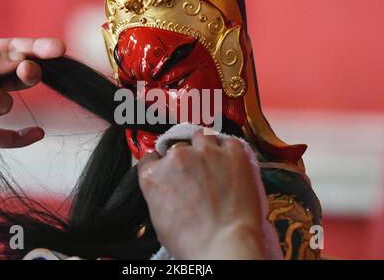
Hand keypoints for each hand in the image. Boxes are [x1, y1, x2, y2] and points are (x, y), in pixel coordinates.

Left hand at [0, 37, 65, 147]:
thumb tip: (24, 59)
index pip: (15, 49)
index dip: (39, 48)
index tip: (59, 48)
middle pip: (20, 77)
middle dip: (27, 73)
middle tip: (27, 70)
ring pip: (5, 104)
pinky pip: (3, 138)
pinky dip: (19, 138)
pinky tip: (37, 133)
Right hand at [138, 129, 266, 259]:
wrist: (225, 245)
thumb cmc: (192, 241)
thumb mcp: (159, 219)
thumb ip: (158, 193)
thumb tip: (167, 187)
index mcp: (153, 175)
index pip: (151, 157)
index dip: (161, 163)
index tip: (169, 169)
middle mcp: (176, 157)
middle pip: (178, 148)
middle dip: (185, 159)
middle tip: (196, 174)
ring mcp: (205, 152)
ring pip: (201, 136)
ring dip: (205, 146)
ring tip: (213, 162)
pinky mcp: (232, 152)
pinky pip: (227, 140)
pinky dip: (228, 149)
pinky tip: (230, 163)